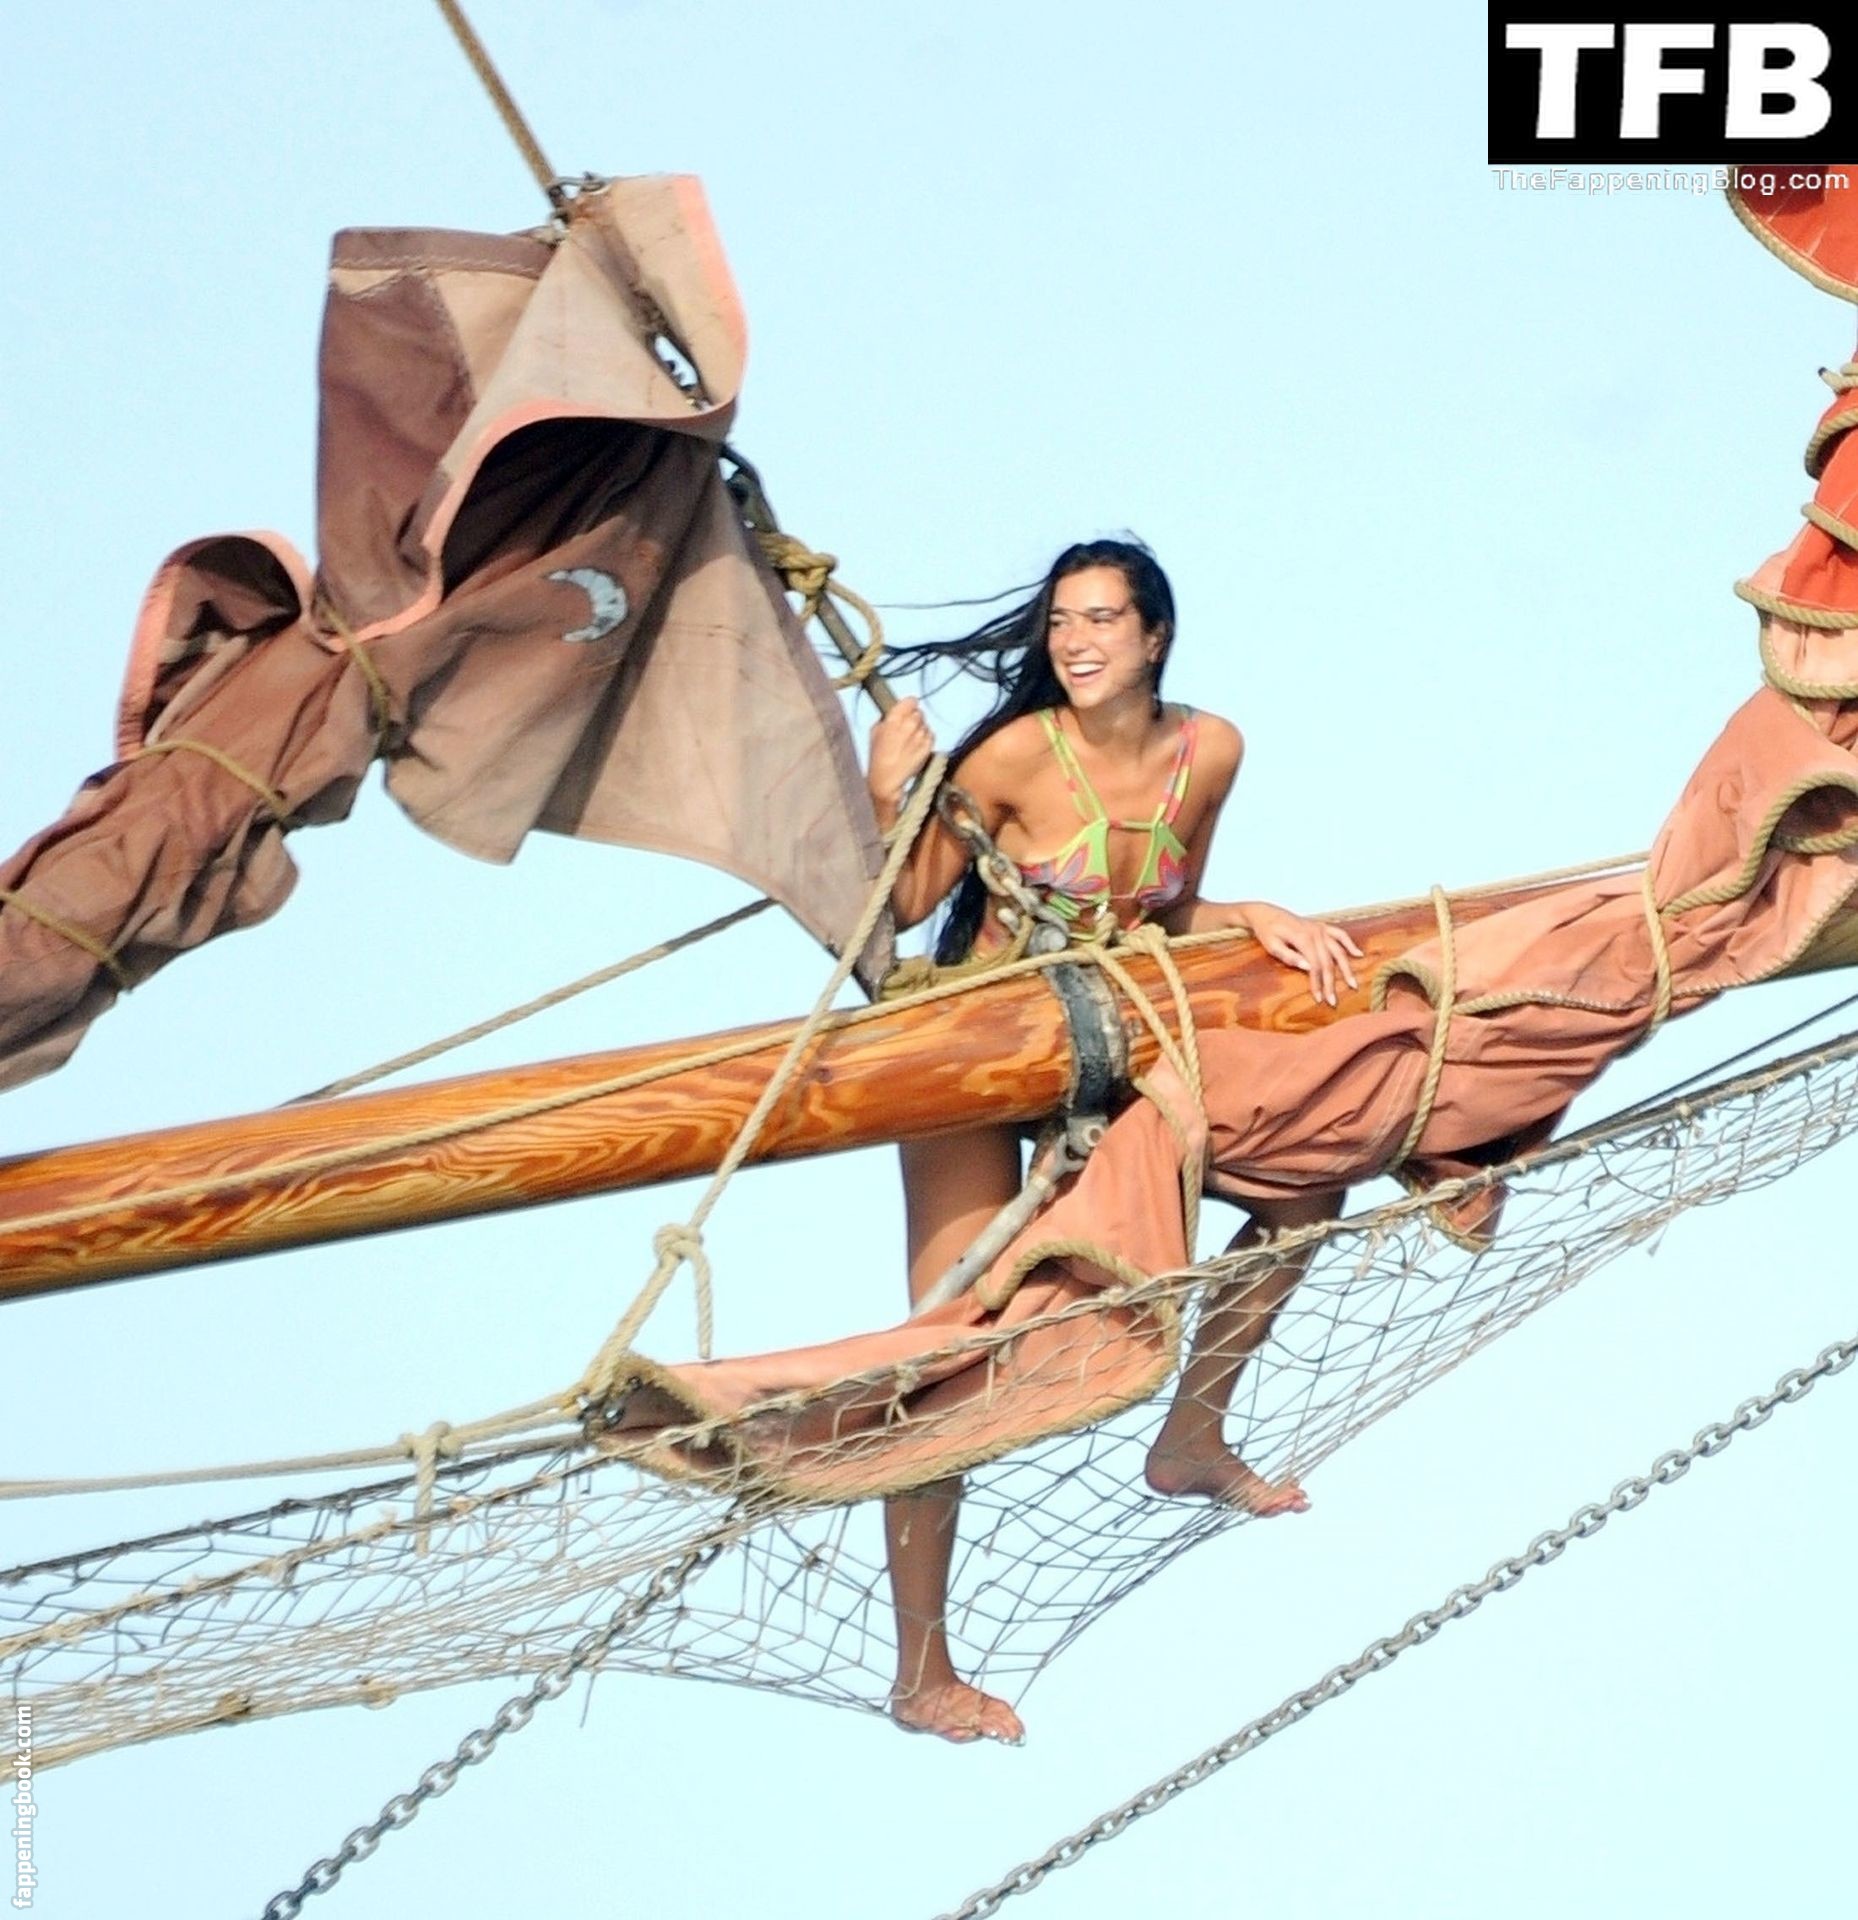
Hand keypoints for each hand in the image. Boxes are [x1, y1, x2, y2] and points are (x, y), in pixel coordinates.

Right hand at [868, 696, 935, 812]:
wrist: (887, 779)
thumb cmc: (877, 756)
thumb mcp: (875, 732)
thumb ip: (887, 718)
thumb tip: (895, 712)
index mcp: (894, 718)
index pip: (911, 700)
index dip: (909, 706)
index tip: (907, 710)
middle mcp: (909, 724)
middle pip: (919, 712)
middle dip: (914, 719)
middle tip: (906, 729)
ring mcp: (920, 735)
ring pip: (925, 724)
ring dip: (920, 730)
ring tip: (910, 742)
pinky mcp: (928, 746)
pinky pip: (931, 735)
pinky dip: (925, 739)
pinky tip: (915, 748)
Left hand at [1243, 902, 1362, 1007]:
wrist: (1265, 913)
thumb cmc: (1266, 931)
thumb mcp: (1271, 945)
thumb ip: (1289, 956)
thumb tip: (1308, 967)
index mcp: (1303, 938)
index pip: (1315, 965)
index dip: (1317, 983)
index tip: (1319, 999)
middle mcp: (1315, 932)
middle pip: (1328, 962)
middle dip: (1331, 983)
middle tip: (1333, 1001)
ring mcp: (1320, 928)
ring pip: (1338, 950)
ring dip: (1346, 968)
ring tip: (1353, 984)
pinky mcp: (1321, 926)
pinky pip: (1340, 934)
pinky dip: (1350, 944)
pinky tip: (1358, 954)